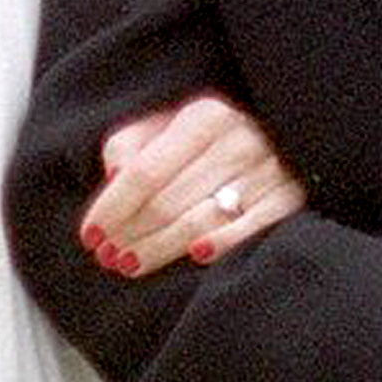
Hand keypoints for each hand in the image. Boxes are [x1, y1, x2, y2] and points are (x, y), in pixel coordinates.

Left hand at [81, 93, 304, 278]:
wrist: (279, 140)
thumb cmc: (205, 143)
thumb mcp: (164, 129)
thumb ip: (129, 147)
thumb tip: (112, 179)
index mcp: (203, 117)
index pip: (144, 172)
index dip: (113, 207)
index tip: (90, 236)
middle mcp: (238, 139)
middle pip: (168, 201)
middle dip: (131, 233)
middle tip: (107, 257)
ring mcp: (269, 169)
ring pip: (202, 219)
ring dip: (160, 247)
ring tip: (130, 264)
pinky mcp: (291, 197)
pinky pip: (251, 228)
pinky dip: (222, 244)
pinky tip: (194, 257)